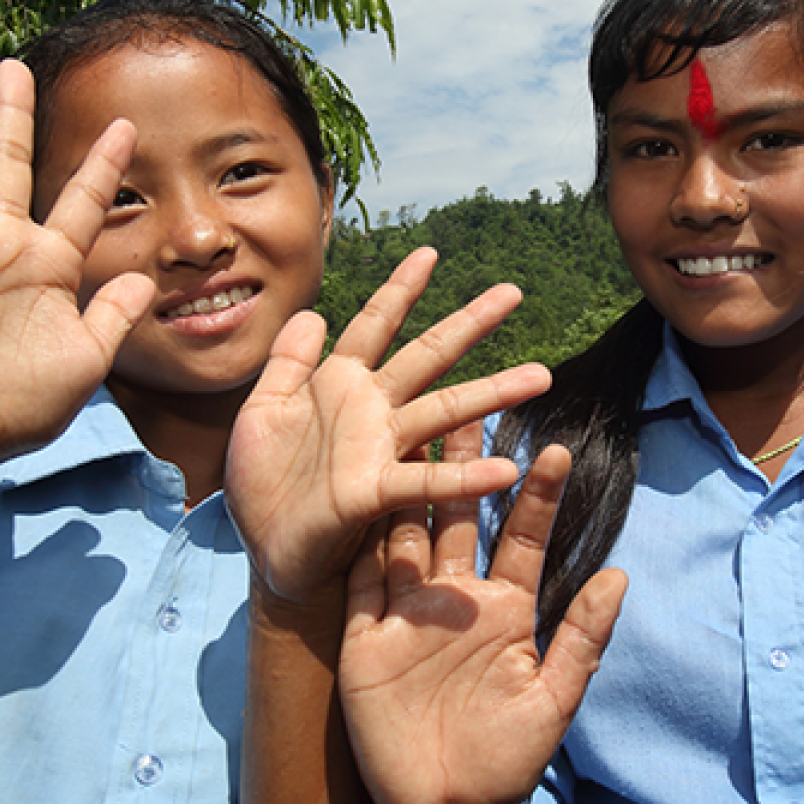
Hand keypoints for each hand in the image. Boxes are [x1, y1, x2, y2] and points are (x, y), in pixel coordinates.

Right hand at [0, 54, 154, 497]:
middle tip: (16, 64)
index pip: (83, 202)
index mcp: (51, 264)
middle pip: (7, 163)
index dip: (102, 164)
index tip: (126, 123)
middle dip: (12, 114)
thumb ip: (114, 316)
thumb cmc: (24, 404)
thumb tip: (149, 279)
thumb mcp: (86, 360)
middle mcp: (2, 244)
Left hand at [224, 247, 551, 607]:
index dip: (400, 289)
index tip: (430, 253)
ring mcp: (377, 449)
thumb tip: (311, 311)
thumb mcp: (262, 412)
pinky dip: (465, 477)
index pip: (373, 324)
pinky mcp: (373, 492)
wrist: (263, 550)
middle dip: (469, 323)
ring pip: (443, 410)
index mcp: (337, 385)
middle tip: (513, 292)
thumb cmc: (262, 485)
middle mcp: (368, 411)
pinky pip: (426, 480)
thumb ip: (286, 362)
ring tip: (541, 375)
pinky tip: (506, 470)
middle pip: (426, 356)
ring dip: (492, 392)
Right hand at [340, 423, 626, 803]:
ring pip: (406, 536)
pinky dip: (360, 540)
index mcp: (503, 611)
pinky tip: (358, 495)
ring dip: (407, 487)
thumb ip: (580, 640)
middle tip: (468, 407)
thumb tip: (620, 577)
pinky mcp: (364, 636)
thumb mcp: (552, 701)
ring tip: (406, 432)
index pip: (524, 540)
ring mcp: (405, 613)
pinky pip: (360, 582)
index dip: (539, 497)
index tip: (556, 449)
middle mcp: (453, 599)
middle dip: (464, 465)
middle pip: (459, 519)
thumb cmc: (505, 760)